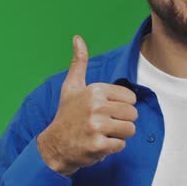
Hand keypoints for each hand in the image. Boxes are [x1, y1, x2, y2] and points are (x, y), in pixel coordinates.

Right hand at [36, 35, 138, 175]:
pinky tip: (97, 144)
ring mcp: (97, 126)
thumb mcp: (71, 87)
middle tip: (103, 125)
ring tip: (101, 134)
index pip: (131, 98)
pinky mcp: (98, 145)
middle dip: (121, 122)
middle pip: (133, 115)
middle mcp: (96, 106)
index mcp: (95, 90)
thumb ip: (79, 62)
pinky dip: (111, 148)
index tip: (104, 111)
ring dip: (118, 135)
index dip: (121, 107)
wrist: (53, 145)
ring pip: (130, 130)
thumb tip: (78, 37)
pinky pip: (121, 145)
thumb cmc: (66, 115)